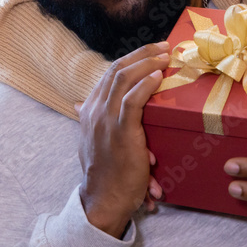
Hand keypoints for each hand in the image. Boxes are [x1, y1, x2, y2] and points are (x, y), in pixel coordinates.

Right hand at [77, 43, 168, 237]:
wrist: (102, 198)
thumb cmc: (104, 171)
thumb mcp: (93, 140)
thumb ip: (90, 119)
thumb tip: (80, 103)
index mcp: (89, 110)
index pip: (109, 73)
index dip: (131, 58)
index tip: (151, 51)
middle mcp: (94, 110)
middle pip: (116, 70)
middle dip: (142, 54)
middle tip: (164, 47)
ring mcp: (105, 120)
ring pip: (123, 79)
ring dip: (147, 63)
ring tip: (166, 57)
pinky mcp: (120, 132)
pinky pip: (132, 101)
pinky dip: (145, 85)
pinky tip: (158, 77)